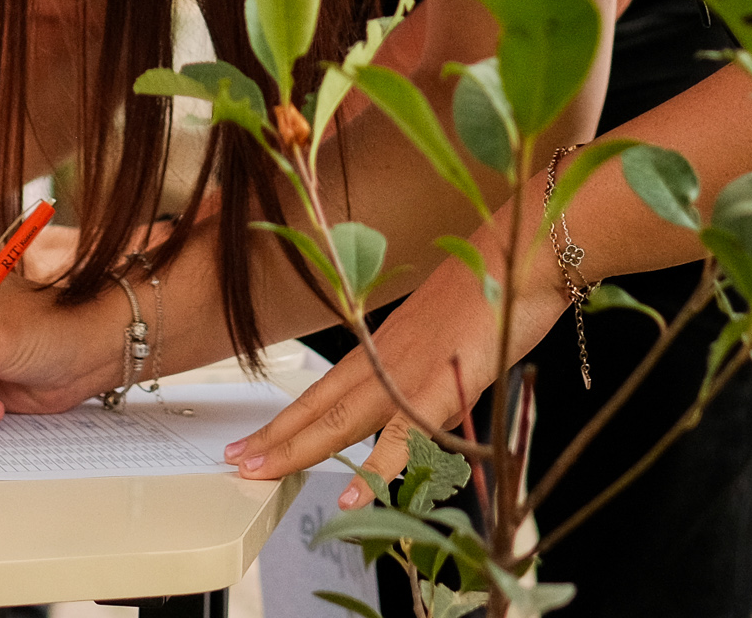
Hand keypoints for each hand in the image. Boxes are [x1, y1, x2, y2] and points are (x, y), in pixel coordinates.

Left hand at [227, 228, 557, 499]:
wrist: (518, 256)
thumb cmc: (491, 291)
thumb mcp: (445, 335)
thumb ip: (427, 369)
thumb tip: (423, 398)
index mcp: (382, 349)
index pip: (322, 390)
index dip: (286, 419)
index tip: (253, 440)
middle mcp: (384, 360)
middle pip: (318, 406)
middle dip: (274, 438)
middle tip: (234, 462)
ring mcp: (407, 374)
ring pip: (341, 420)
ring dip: (298, 450)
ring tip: (259, 474)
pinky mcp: (439, 387)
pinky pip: (402, 436)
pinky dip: (375, 468)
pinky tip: (353, 495)